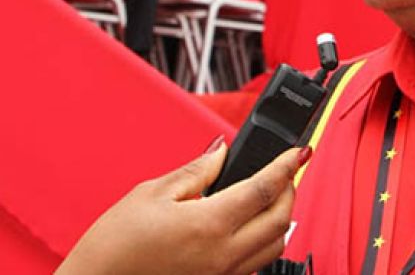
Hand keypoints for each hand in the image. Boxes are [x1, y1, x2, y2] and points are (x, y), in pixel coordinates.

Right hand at [55, 140, 306, 274]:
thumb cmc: (115, 245)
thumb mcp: (153, 193)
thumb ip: (198, 171)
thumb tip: (223, 151)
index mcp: (209, 224)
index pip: (265, 188)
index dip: (287, 165)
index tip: (299, 151)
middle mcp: (223, 255)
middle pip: (281, 219)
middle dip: (290, 190)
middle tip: (285, 171)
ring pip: (275, 246)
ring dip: (281, 218)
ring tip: (271, 196)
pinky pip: (255, 265)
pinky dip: (264, 242)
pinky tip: (250, 226)